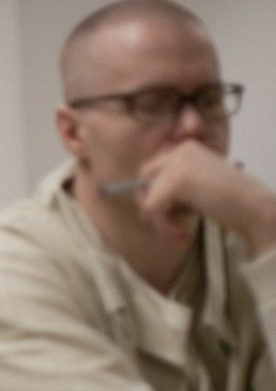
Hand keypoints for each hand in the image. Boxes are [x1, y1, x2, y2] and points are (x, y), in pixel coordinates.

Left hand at [138, 142, 275, 252]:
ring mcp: (177, 163)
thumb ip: (173, 188)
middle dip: (152, 208)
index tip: (170, 217)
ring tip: (180, 233)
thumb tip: (143, 205)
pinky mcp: (176, 180)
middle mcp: (180, 150)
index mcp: (186, 149)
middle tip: (172, 228)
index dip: (153, 196)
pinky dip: (163, 226)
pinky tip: (181, 233)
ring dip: (160, 222)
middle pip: (142, 182)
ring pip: (146, 199)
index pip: (150, 172)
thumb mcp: (197, 188)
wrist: (255, 208)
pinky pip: (152, 209)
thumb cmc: (230, 203)